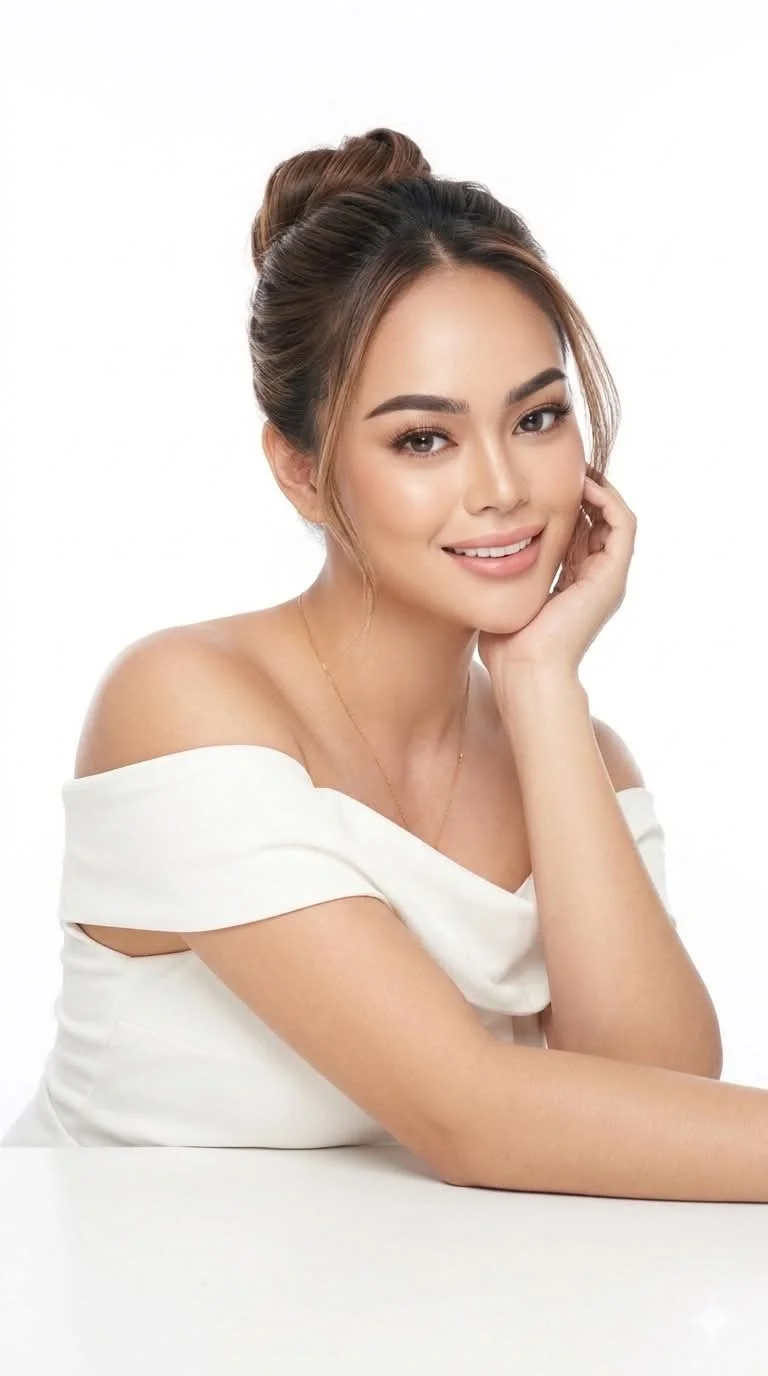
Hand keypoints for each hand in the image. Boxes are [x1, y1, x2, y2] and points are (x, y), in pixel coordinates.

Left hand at [476, 472, 636, 683]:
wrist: (525, 671)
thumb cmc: (506, 645)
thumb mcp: (503, 594)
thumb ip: (501, 571)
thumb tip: (477, 548)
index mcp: (571, 585)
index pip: (577, 532)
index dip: (565, 504)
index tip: (543, 480)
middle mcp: (594, 580)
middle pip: (598, 522)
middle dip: (583, 492)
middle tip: (563, 465)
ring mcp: (607, 579)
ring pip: (615, 519)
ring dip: (598, 489)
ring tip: (576, 468)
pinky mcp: (612, 577)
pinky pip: (623, 524)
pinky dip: (607, 499)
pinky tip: (582, 484)